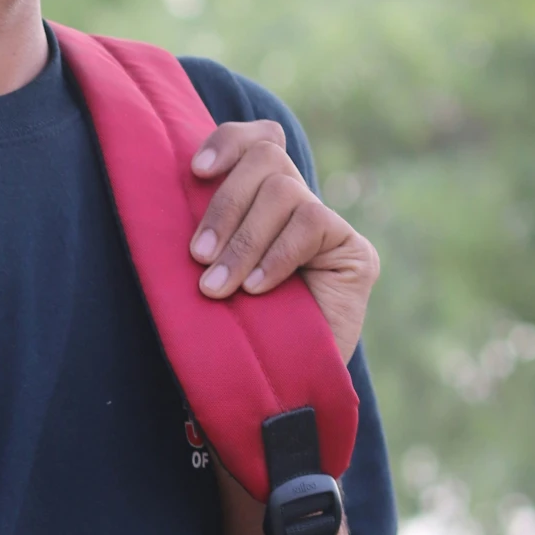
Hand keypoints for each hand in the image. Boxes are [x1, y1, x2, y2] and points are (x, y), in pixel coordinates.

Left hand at [188, 119, 378, 363]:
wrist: (273, 394)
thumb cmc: (229, 333)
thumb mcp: (207, 270)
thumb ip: (207, 229)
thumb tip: (179, 182)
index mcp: (260, 200)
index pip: (258, 140)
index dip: (229, 141)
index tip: (196, 171)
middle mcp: (297, 205)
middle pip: (265, 158)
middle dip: (224, 205)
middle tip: (198, 258)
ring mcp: (328, 228)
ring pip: (283, 190)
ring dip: (244, 239)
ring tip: (220, 287)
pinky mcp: (355, 254)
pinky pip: (312, 223)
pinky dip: (277, 255)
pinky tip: (258, 289)